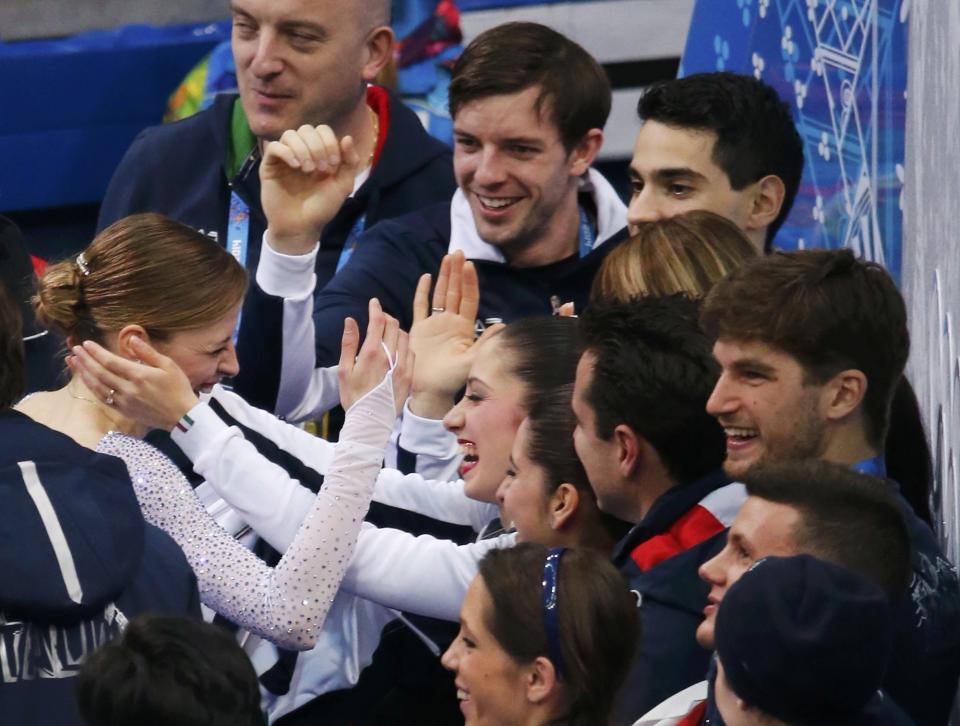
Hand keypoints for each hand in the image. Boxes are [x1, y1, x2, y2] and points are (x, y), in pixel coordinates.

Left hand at [68, 337, 198, 430]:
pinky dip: (92, 388)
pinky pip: (103, 398)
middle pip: (100, 372)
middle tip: (75, 349)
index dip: (96, 352)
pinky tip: (86, 380)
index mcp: (139, 375)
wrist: (182, 416)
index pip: (111, 361)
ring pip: (97, 386)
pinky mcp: (124, 410)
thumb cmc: (179, 388)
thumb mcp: (168, 365)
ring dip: (84, 373)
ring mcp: (124, 401)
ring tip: (74, 362)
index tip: (86, 344)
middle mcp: (128, 389)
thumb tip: (131, 339)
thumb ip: (148, 352)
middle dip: (85, 360)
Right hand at [260, 125, 361, 254]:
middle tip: (322, 168)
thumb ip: (349, 163)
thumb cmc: (322, 208)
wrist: (302, 227)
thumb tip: (348, 137)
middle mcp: (302, 152)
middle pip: (306, 129)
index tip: (334, 165)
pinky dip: (287, 153)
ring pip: (290, 135)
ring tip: (308, 170)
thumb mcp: (342, 185)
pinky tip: (296, 167)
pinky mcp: (270, 166)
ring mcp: (285, 158)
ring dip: (303, 149)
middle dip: (317, 146)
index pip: (322, 130)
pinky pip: (275, 147)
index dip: (329, 142)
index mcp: (319, 153)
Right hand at [338, 299, 413, 414]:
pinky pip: (411, 351)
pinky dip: (404, 344)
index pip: (378, 321)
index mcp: (372, 353)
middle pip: (393, 325)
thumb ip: (348, 342)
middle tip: (378, 317)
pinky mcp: (410, 375)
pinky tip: (397, 348)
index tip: (373, 303)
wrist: (370, 421)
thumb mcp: (343, 370)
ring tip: (387, 332)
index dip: (376, 308)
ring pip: (404, 336)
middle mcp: (390, 357)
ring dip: (396, 329)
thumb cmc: (353, 397)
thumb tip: (350, 320)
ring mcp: (403, 366)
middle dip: (386, 317)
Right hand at [407, 251, 502, 418]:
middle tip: (459, 252)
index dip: (469, 282)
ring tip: (448, 257)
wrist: (429, 391)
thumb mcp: (473, 360)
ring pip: (440, 294)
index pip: (468, 299)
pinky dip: (422, 292)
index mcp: (464, 328)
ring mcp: (434, 324)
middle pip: (455, 292)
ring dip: (444, 276)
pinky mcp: (419, 329)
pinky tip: (426, 277)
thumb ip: (486, 343)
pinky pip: (420, 306)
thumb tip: (504, 326)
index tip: (470, 265)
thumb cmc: (452, 379)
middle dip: (457, 272)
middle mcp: (450, 322)